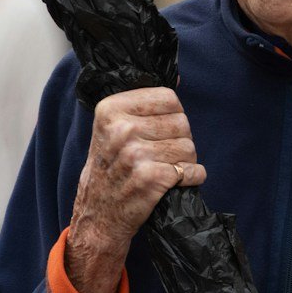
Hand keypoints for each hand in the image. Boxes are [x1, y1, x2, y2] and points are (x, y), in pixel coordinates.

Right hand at [66, 88, 204, 292]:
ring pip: (190, 148)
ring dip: (185, 162)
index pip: (170, 98)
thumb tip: (177, 76)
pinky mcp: (150, 179)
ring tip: (163, 170)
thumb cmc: (111, 169)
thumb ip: (141, 103)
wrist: (98, 215)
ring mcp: (135, 154)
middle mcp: (121, 129)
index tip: (157, 132)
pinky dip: (191, 178)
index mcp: (110, 109)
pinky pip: (193, 171)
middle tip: (160, 156)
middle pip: (183, 123)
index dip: (172, 117)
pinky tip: (173, 183)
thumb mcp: (113, 129)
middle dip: (179, 141)